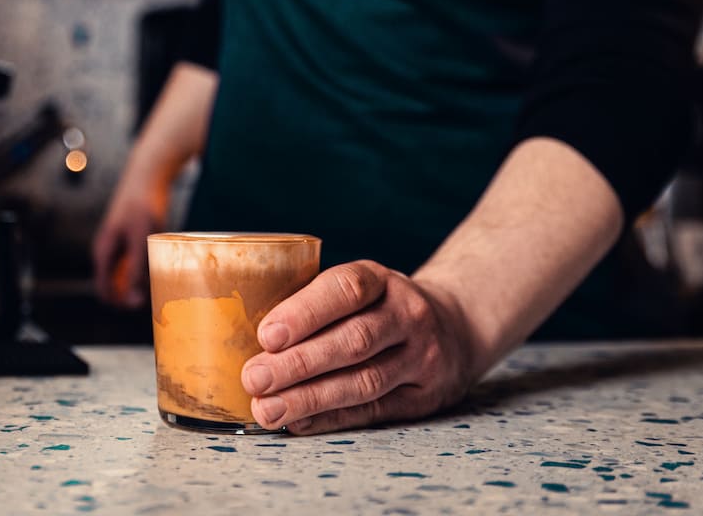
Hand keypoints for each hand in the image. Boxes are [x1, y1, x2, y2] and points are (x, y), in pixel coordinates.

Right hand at [91, 182, 166, 308]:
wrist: (148, 173)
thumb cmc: (144, 204)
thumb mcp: (141, 240)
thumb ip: (137, 271)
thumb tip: (134, 301)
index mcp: (103, 253)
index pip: (104, 292)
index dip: (121, 304)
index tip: (144, 304)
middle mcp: (107, 250)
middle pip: (116, 285)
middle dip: (133, 293)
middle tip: (159, 291)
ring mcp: (118, 243)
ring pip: (127, 274)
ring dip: (142, 279)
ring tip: (163, 274)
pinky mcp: (130, 237)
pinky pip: (135, 262)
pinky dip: (147, 266)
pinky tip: (163, 259)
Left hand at [240, 261, 476, 433]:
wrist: (456, 326)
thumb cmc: (382, 306)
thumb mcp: (361, 287)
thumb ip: (317, 303)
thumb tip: (245, 333)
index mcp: (382, 280)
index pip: (345, 289)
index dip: (305, 312)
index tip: (266, 335)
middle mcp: (408, 314)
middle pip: (353, 341)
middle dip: (298, 363)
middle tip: (254, 378)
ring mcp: (421, 357)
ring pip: (363, 381)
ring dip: (310, 398)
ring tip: (267, 409)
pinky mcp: (424, 396)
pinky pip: (374, 410)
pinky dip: (332, 418)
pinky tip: (298, 422)